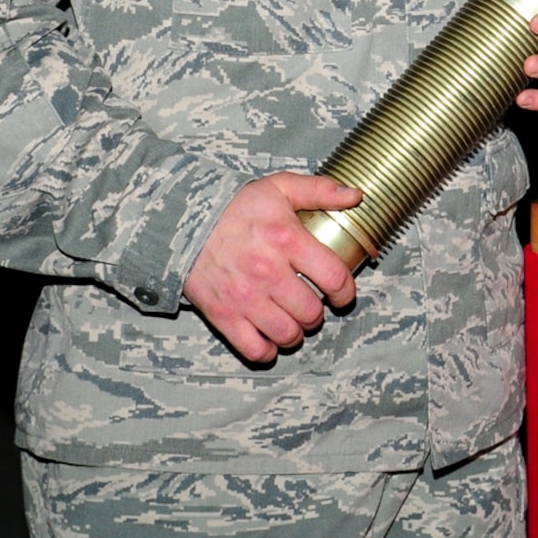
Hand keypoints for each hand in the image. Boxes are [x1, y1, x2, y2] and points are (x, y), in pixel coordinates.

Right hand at [183, 172, 361, 363]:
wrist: (181, 222)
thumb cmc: (235, 206)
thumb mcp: (280, 187)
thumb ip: (321, 190)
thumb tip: (356, 197)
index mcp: (287, 240)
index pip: (334, 277)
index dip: (346, 292)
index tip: (343, 295)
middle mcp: (268, 272)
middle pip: (312, 312)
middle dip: (319, 314)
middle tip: (313, 307)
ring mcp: (245, 297)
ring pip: (287, 334)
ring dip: (297, 333)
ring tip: (295, 323)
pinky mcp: (223, 315)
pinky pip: (254, 348)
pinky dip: (268, 350)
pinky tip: (271, 339)